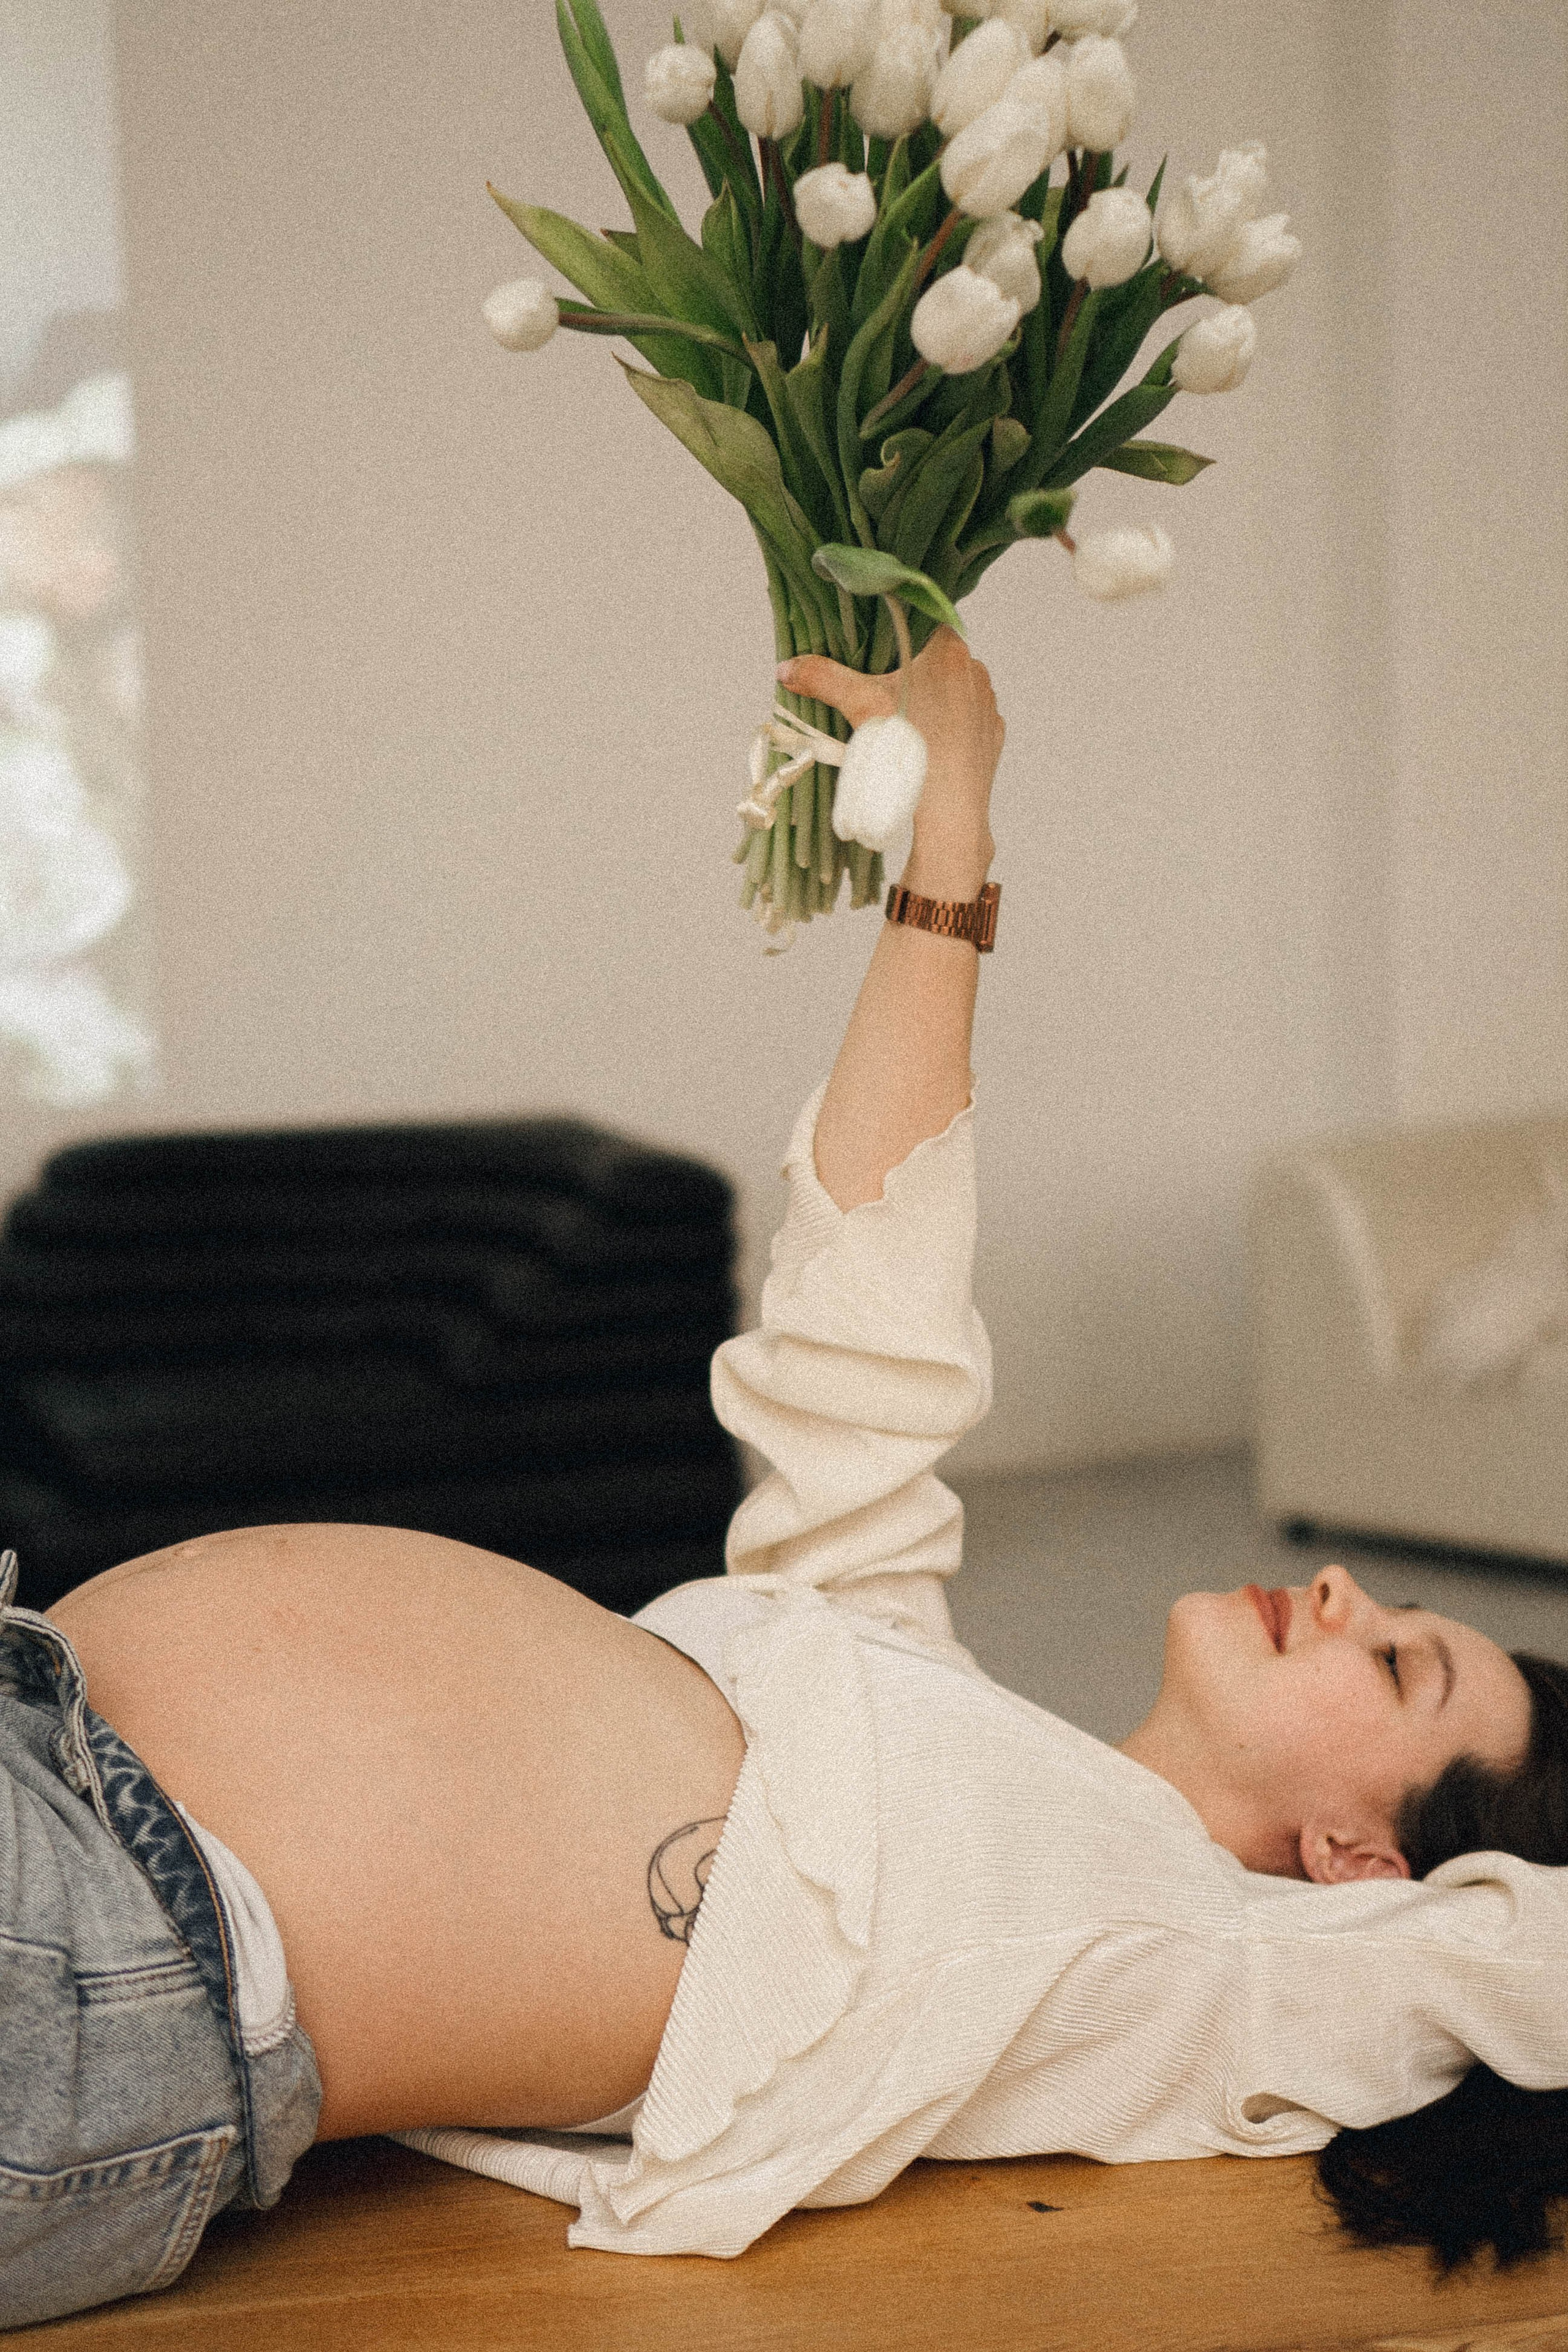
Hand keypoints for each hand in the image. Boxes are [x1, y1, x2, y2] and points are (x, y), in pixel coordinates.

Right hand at [778, 626, 1003, 890]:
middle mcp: (976, 671)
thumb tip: (786, 668)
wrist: (948, 810)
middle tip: (883, 694)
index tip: (879, 657)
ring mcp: (988, 704)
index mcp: (949, 650)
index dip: (898, 638)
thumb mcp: (859, 707)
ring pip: (953, 690)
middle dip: (911, 672)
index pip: (923, 625)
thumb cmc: (909, 750)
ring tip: (904, 723)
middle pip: (936, 659)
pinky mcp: (993, 735)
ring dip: (931, 699)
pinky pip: (967, 720)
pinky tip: (928, 743)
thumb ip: (823, 678)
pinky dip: (948, 727)